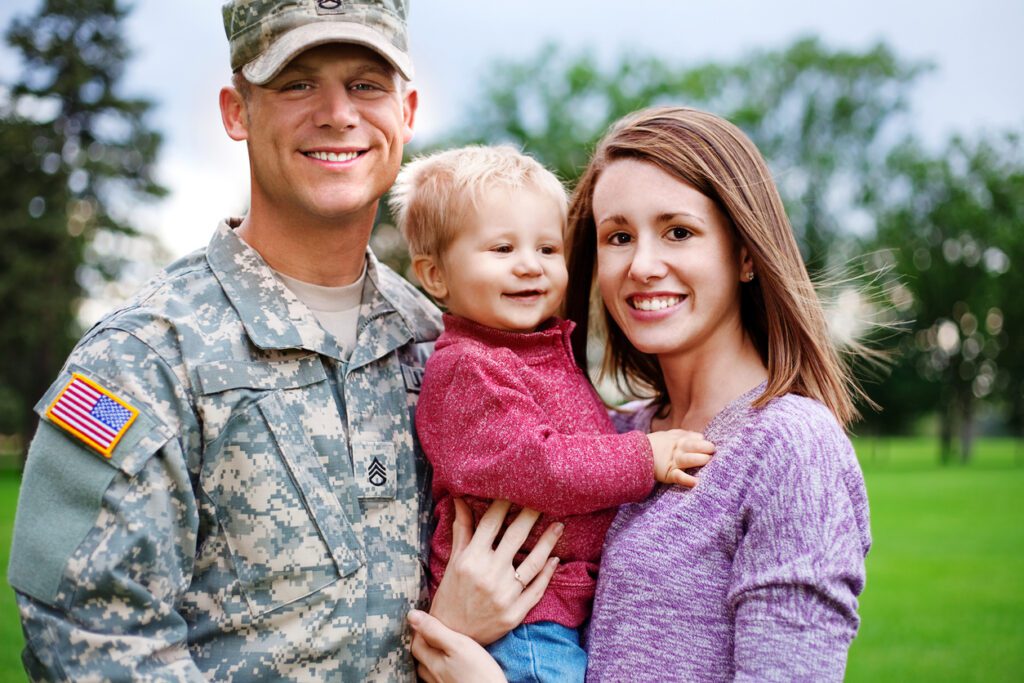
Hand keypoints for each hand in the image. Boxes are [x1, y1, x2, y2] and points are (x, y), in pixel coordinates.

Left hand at [409, 609, 505, 682]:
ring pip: (431, 669)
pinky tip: (455, 665)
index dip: (420, 629)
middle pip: (422, 657)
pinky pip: (442, 677)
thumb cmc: (479, 674)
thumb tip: (412, 616)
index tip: (429, 618)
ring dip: (434, 656)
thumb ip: (435, 631)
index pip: (416, 643)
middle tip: (436, 630)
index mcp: (432, 663)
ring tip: (445, 646)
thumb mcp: (458, 646)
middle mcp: (433, 677)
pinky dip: (444, 667)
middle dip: (425, 643)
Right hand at [429, 498, 561, 644]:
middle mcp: (488, 574)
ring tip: (559, 525)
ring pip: (533, 562)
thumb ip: (462, 530)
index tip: (516, 488)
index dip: (504, 503)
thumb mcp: (454, 561)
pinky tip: (555, 558)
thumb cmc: (451, 595)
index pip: (491, 523)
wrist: (452, 636)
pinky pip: (537, 589)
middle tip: (545, 498)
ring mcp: (504, 595)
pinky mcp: (515, 613)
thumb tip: (460, 499)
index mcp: (470, 559)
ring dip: (548, 541)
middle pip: (515, 537)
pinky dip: (548, 573)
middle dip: (531, 515)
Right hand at [647, 429, 714, 486]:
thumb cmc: (655, 446)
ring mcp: (672, 461)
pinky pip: (678, 477)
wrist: (634, 455)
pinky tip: (696, 483)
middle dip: (703, 447)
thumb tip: (700, 436)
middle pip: (691, 446)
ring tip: (707, 460)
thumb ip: (684, 435)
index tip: (710, 445)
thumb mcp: (668, 436)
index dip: (702, 441)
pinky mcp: (668, 474)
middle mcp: (676, 449)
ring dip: (698, 459)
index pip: (694, 438)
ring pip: (687, 459)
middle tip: (712, 449)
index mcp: (677, 439)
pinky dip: (687, 480)